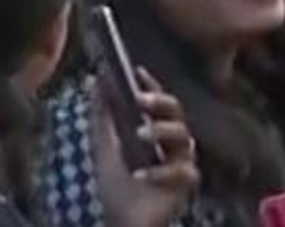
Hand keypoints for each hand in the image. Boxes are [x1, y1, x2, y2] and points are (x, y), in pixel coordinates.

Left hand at [94, 69, 199, 226]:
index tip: (137, 73)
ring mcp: (182, 162)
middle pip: (177, 113)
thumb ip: (103, 115)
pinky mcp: (186, 184)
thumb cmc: (117, 188)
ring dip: (161, 131)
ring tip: (138, 134)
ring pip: (184, 137)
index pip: (160, 103)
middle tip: (139, 99)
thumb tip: (98, 79)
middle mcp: (173, 144)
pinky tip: (140, 175)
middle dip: (160, 102)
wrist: (121, 224)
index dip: (152, 86)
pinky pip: (181, 171)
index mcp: (157, 132)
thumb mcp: (104, 147)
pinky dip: (160, 171)